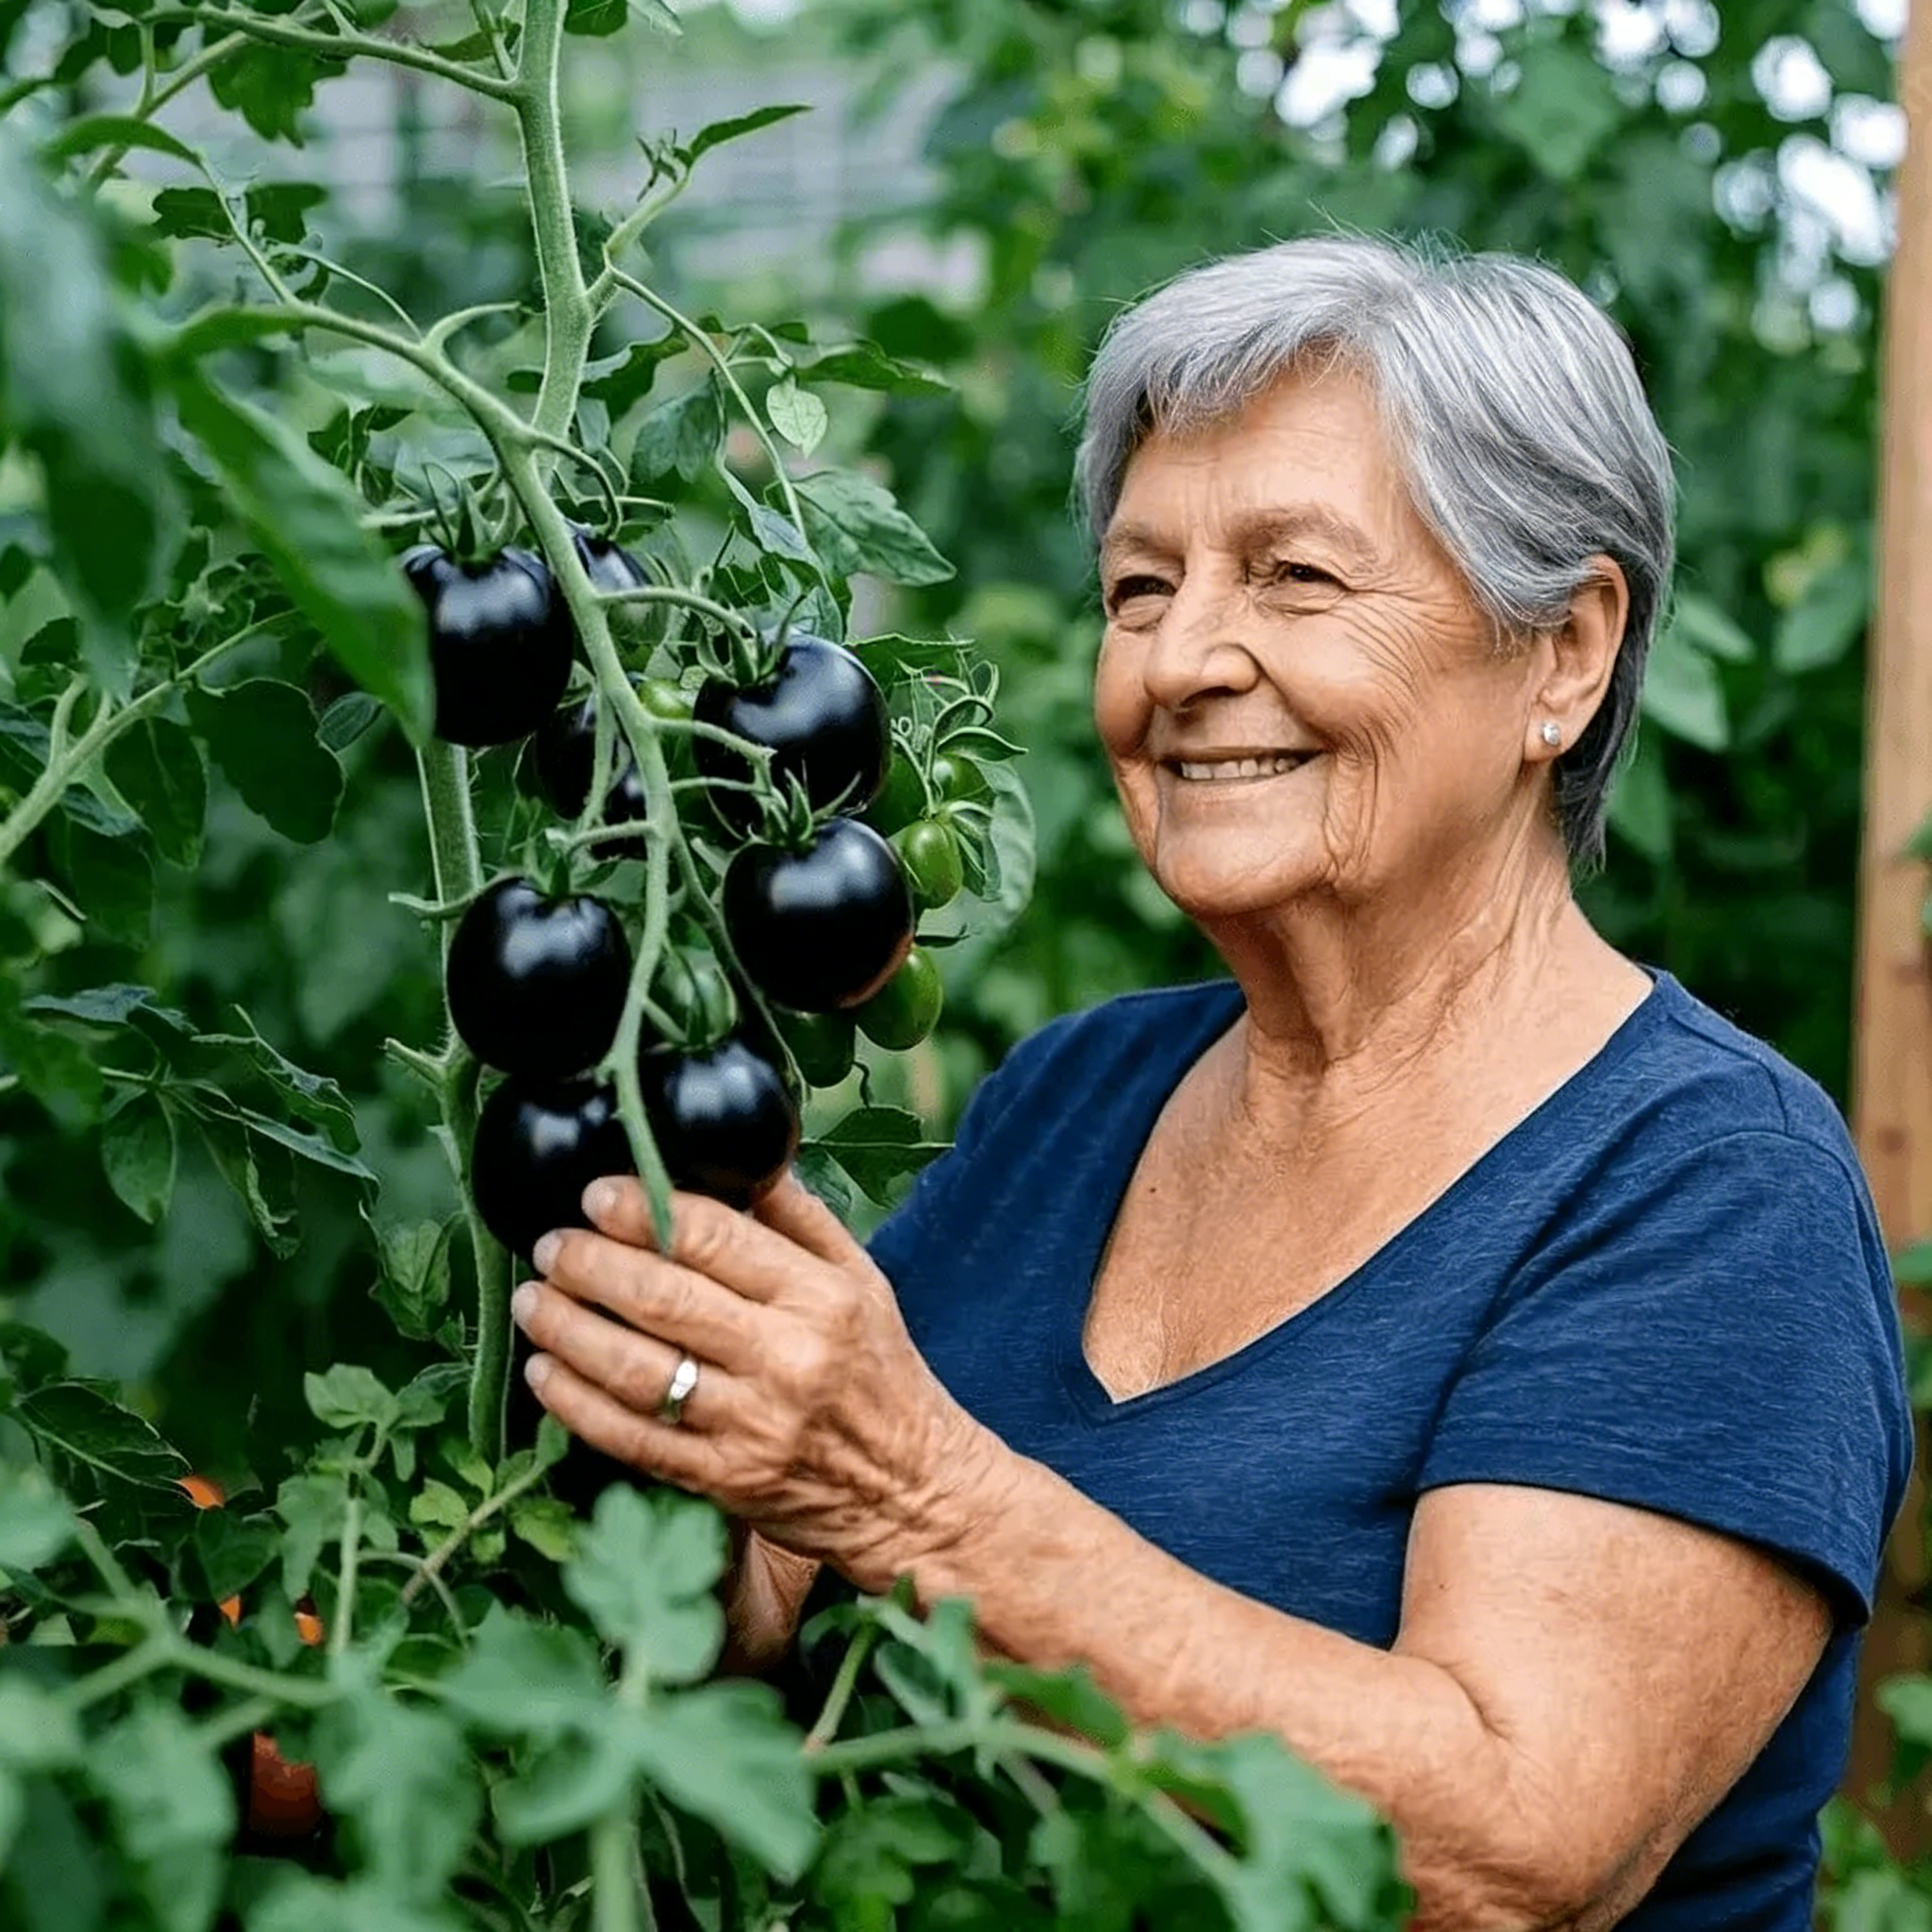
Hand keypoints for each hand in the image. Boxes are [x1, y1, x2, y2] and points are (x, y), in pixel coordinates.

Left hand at [514, 1171, 997, 1593]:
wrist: (910, 1490)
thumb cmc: (880, 1370)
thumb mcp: (861, 1279)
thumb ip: (797, 1217)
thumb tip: (736, 1154)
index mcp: (821, 1296)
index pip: (714, 1237)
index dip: (643, 1211)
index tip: (596, 1195)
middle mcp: (786, 1357)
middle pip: (663, 1298)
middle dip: (589, 1264)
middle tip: (551, 1244)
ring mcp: (751, 1425)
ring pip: (635, 1370)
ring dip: (568, 1330)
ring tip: (534, 1300)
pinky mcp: (722, 1480)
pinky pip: (631, 1437)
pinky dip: (576, 1403)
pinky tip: (545, 1373)